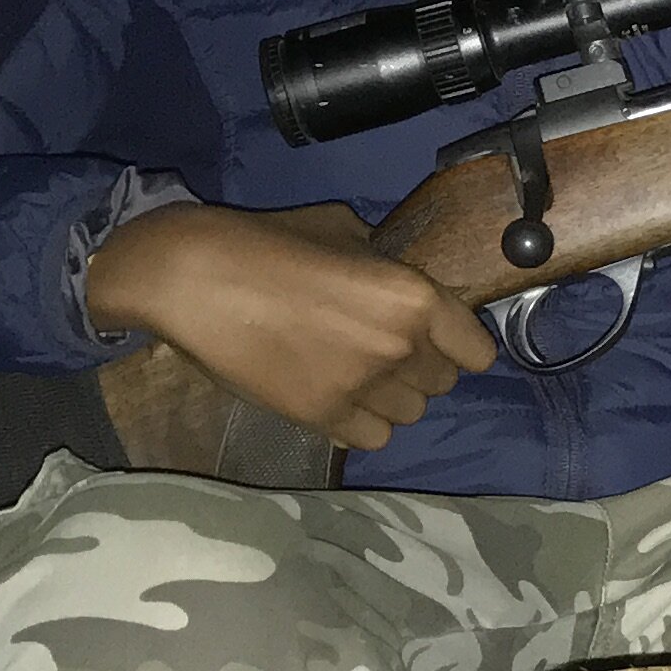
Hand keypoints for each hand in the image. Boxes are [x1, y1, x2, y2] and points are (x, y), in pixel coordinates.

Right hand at [83, 202, 494, 451]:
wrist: (192, 279)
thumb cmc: (266, 243)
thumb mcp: (342, 233)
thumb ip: (384, 265)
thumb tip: (397, 281)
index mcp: (414, 297)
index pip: (477, 350)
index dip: (461, 345)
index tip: (442, 341)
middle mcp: (399, 348)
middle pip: (442, 383)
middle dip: (420, 366)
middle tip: (382, 347)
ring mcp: (361, 387)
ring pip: (409, 414)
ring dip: (391, 397)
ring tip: (355, 372)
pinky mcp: (321, 417)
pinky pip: (370, 438)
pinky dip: (361, 423)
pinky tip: (336, 396)